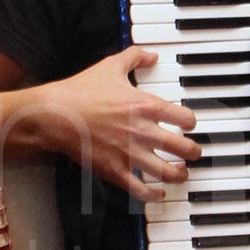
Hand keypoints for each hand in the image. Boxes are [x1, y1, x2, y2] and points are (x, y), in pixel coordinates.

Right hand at [28, 46, 204, 202]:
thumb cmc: (80, 91)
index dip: (191, 122)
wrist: (55, 115)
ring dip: (180, 175)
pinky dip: (154, 195)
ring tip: (181, 173)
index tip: (189, 124)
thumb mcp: (110, 66)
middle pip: (184, 148)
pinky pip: (142, 190)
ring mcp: (130, 154)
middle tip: (194, 153)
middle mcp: (143, 132)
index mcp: (145, 106)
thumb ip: (134, 57)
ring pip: (168, 173)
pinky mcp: (115, 171)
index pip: (186, 118)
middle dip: (194, 152)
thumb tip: (151, 55)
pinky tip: (159, 193)